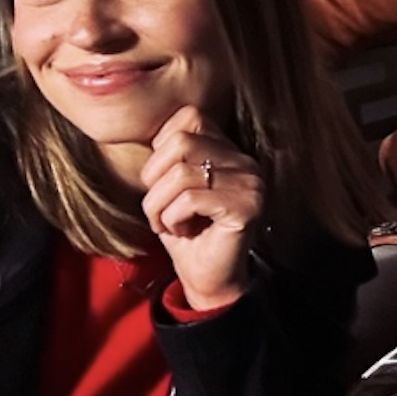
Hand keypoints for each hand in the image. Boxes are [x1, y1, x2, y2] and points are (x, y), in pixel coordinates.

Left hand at [140, 106, 264, 312]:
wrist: (208, 278)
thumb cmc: (185, 231)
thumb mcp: (169, 187)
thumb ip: (169, 155)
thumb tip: (146, 131)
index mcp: (229, 150)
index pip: (188, 117)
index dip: (160, 151)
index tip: (162, 185)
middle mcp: (245, 161)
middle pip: (179, 142)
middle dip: (153, 179)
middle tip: (159, 208)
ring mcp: (250, 182)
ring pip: (180, 173)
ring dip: (159, 205)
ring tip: (168, 223)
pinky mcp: (247, 206)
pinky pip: (189, 198)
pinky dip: (172, 218)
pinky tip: (182, 231)